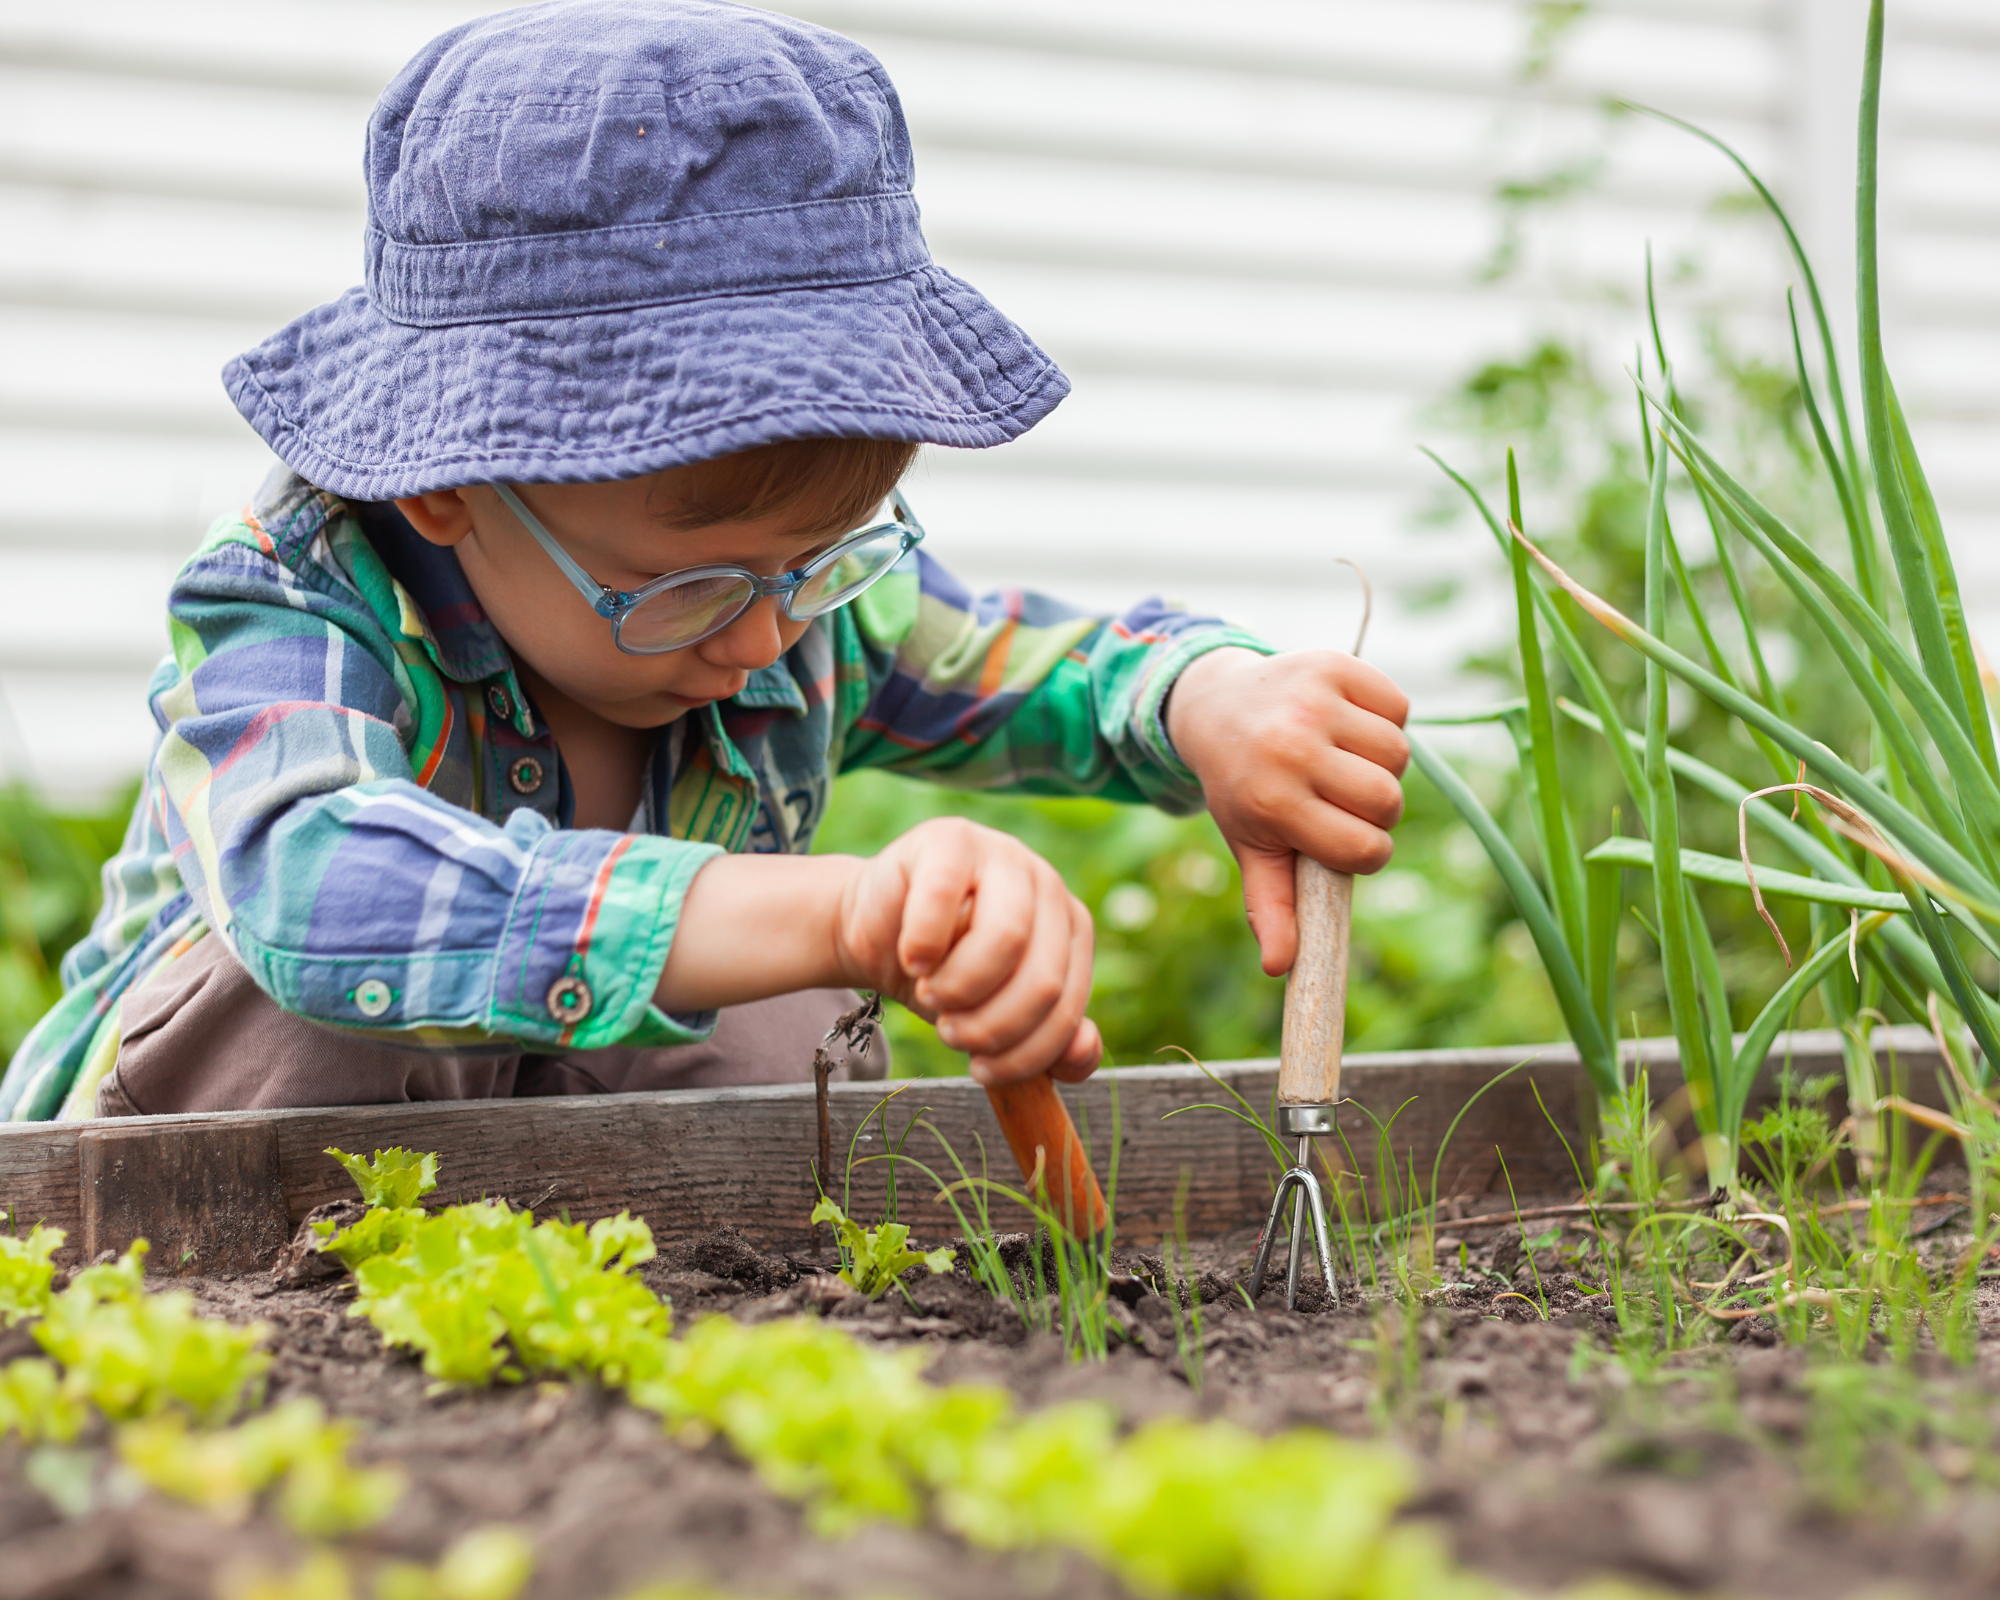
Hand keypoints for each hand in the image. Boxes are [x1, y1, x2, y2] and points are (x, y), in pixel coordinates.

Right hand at [832, 818, 1100, 1085]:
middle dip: (992, 1025)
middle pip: (1044, 979)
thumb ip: (1048, 1044)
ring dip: (960, 987)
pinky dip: (923, 944)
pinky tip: (912, 957)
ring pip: (1008, 937)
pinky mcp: (951, 838)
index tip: (982, 1070)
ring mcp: (1003, 854)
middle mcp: (1048, 886)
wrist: (878, 930)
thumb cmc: (943, 974)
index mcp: (1071, 929)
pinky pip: (944, 897)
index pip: (1068, 1007)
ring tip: (930, 992)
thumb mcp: (997, 1016)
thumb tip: (1082, 1052)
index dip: (1026, 1053)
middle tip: (951, 1032)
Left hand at [1165, 647, 1409, 976]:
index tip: (1344, 840)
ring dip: (1381, 763)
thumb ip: (1271, 907)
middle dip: (1375, 808)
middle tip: (1341, 796)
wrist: (1215, 706)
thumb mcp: (1251, 845)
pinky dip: (1384, 718)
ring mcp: (1311, 702)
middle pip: (1388, 801)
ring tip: (1343, 759)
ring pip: (1398, 754)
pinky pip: (1398, 706)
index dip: (1365, 852)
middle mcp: (1291, 749)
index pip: (1365, 848)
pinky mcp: (1331, 665)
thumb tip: (1281, 968)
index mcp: (1273, 802)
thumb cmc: (1244, 786)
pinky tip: (1348, 724)